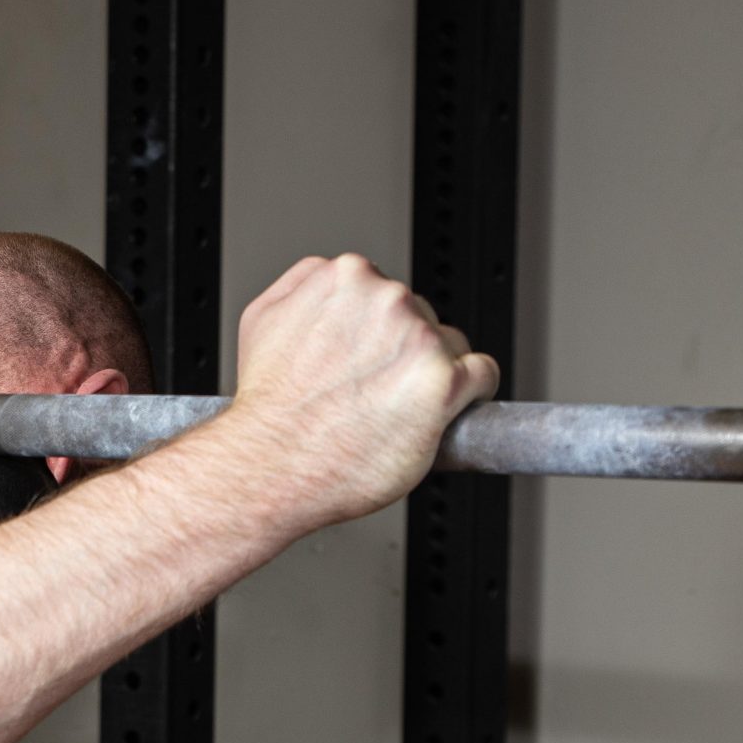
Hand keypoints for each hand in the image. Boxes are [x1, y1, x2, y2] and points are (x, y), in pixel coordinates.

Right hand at [223, 254, 499, 527]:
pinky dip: (472, 392)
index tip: (367, 357)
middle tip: (372, 390)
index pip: (386, 292)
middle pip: (422, 317)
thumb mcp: (260, 320)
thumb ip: (302, 286)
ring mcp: (418, 340)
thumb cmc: (266, 407)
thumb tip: (331, 284)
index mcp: (347, 277)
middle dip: (403, 351)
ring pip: (451, 345)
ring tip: (395, 407)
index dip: (376, 331)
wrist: (269, 465)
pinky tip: (445, 408)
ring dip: (432, 372)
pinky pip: (482, 374)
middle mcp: (387, 299)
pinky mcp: (443, 383)